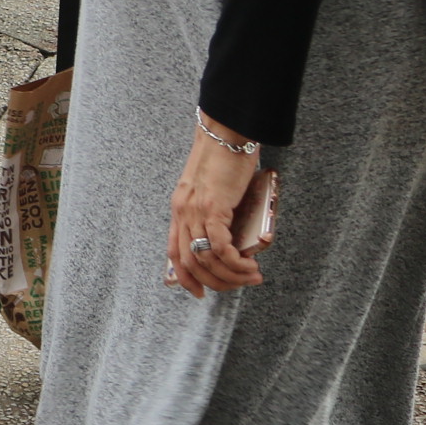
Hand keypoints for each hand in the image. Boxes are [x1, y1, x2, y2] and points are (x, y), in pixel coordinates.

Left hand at [164, 119, 270, 297]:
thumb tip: (235, 238)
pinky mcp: (212, 206)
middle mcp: (182, 212)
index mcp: (180, 209)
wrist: (227, 132)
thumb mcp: (213, 190)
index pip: (173, 253)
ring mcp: (195, 209)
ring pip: (205, 258)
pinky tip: (249, 264)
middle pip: (189, 262)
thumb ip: (216, 212)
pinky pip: (220, 246)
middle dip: (215, 282)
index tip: (200, 292)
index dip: (185, 278)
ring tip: (252, 276)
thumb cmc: (226, 158)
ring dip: (230, 275)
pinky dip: (234, 262)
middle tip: (240, 284)